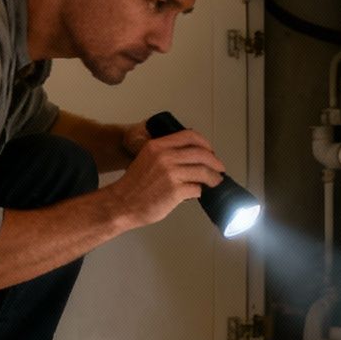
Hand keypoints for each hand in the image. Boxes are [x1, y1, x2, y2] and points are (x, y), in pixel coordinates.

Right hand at [108, 128, 225, 227]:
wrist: (121, 203)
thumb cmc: (133, 185)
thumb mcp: (147, 158)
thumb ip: (166, 154)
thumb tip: (190, 157)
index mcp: (158, 146)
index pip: (190, 136)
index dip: (205, 143)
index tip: (210, 151)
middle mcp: (165, 157)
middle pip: (201, 154)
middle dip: (215, 161)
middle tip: (219, 168)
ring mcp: (171, 174)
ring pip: (203, 171)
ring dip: (213, 177)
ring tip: (215, 181)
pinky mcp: (175, 191)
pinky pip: (197, 189)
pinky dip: (199, 191)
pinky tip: (196, 192)